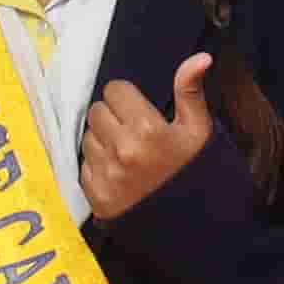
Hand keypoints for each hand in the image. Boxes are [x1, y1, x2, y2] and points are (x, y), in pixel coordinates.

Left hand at [79, 55, 221, 222]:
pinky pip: (83, 165)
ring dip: (102, 141)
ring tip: (126, 153)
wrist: (191, 226)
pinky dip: (96, 166)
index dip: (127, 98)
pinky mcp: (96, 196)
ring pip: (87, 137)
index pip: (114, 90)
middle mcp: (122, 150)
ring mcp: (106, 174)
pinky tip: (118, 173)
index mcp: (147, 129)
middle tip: (132, 132)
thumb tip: (200, 57)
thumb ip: (190, 92)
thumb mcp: (199, 131)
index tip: (139, 111)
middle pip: (96, 111)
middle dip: (112, 117)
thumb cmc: (195, 172)